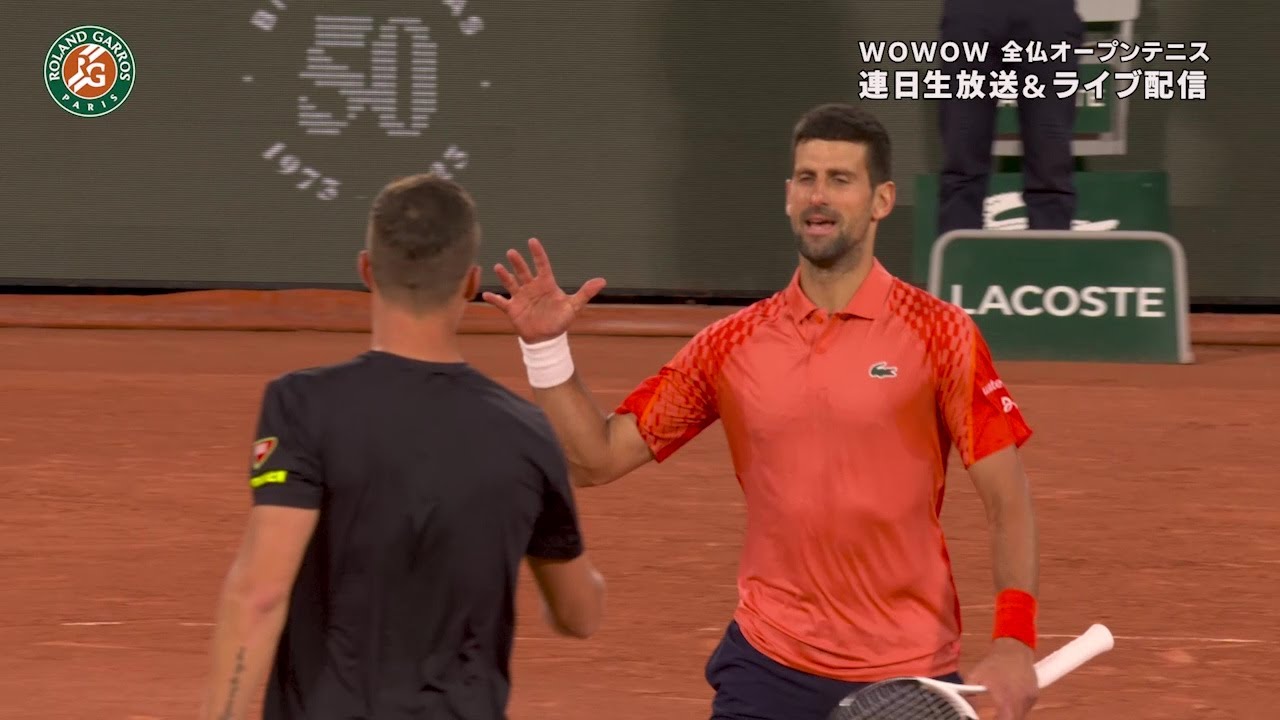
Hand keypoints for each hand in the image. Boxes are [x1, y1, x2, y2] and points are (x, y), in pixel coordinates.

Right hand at [480, 238, 605, 342]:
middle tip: (512, 252)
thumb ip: (585, 293)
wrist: (547, 338)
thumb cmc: (560, 320)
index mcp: (546, 284)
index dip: (538, 253)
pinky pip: (501, 302)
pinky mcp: (512, 309)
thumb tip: (602, 281)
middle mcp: (531, 288)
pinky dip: (493, 299)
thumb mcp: (574, 306)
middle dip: (518, 262)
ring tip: (498, 267)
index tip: (532, 241)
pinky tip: (486, 295)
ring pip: (511, 283)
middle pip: (523, 271)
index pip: (542, 265)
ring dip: (504, 276)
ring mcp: (521, 297)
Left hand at [966, 638, 1038, 719]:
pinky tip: (1009, 701)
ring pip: (1021, 715)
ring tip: (1000, 709)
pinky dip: (1017, 708)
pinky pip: (1026, 708)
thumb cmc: (993, 663)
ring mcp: (1030, 699)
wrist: (1014, 648)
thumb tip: (965, 707)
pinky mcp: (1035, 695)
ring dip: (1011, 715)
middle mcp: (1022, 701)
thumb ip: (969, 694)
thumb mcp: (974, 677)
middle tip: (993, 717)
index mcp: (1007, 699)